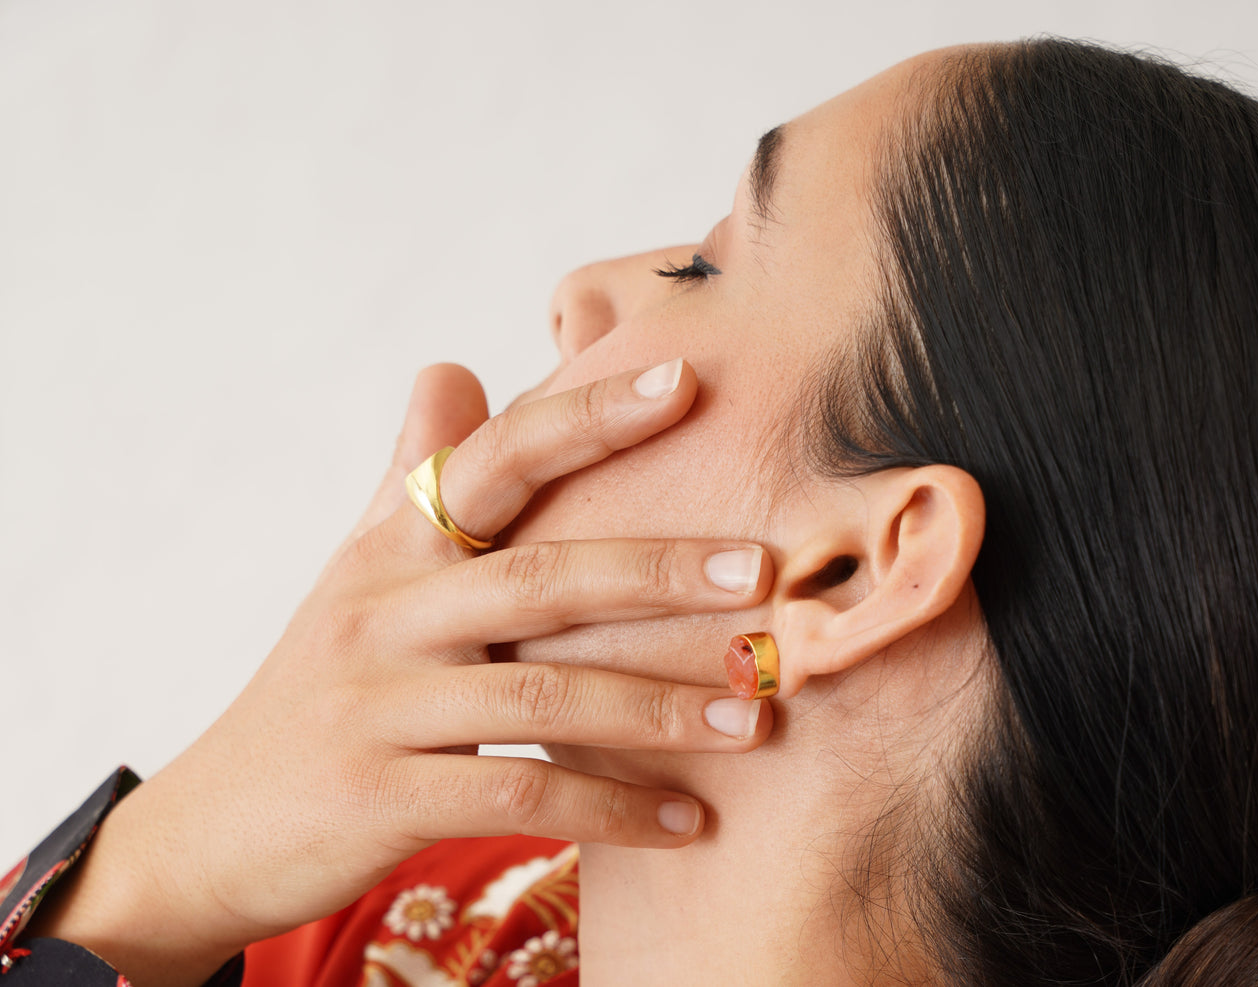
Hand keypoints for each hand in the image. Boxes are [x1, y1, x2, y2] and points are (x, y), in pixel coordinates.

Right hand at [28, 359, 771, 984]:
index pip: (495, 458)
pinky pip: (521, 797)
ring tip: (755, 714)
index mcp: (392, 547)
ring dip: (659, 706)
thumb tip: (453, 365)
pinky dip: (614, 810)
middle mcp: (384, 611)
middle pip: (539, 576)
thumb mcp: (359, 573)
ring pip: (543, 693)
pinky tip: (690, 822)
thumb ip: (413, 477)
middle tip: (764, 571)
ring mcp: (378, 704)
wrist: (213, 829)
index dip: (588, 416)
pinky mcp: (380, 796)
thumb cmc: (321, 687)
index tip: (686, 382)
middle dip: (659, 570)